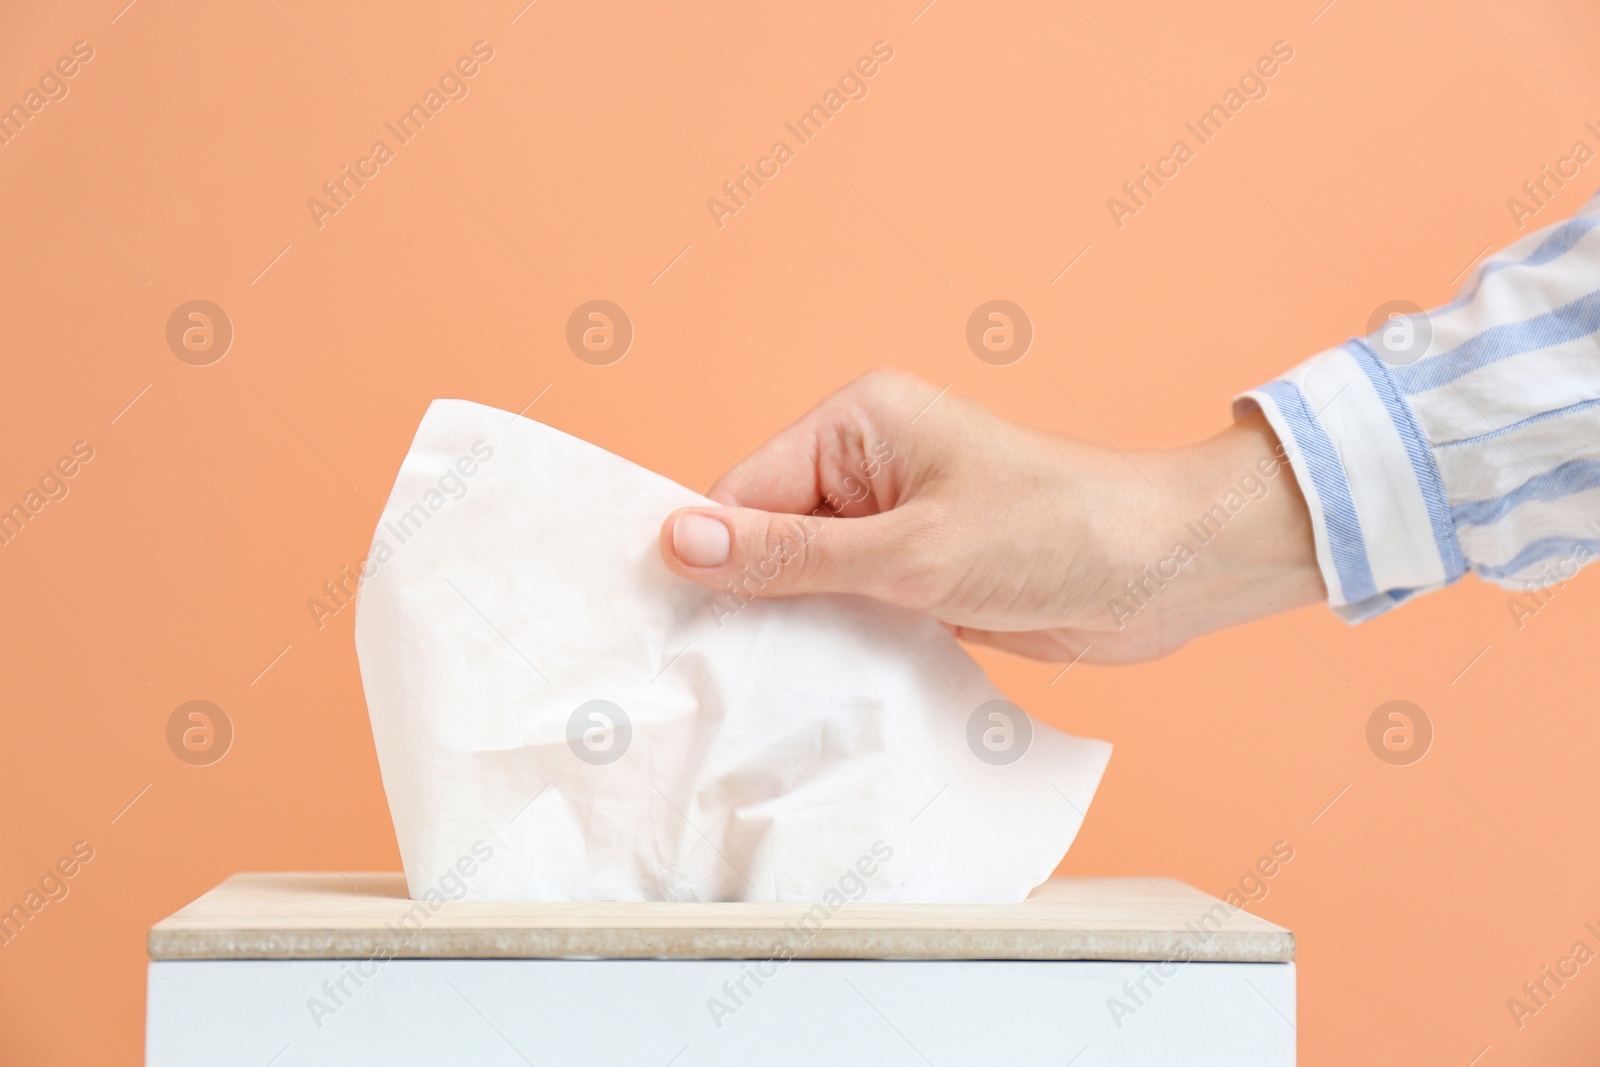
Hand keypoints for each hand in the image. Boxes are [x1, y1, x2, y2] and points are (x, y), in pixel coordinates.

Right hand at [658, 369, 1324, 663]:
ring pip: (808, 577)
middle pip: (769, 533)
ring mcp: (898, 519)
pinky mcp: (923, 569)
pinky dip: (837, 640)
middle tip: (717, 673)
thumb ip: (792, 555)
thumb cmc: (1056, 533)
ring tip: (766, 685)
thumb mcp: (910, 553)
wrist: (1170, 571)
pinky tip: (819, 682)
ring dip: (796, 625)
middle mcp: (871, 463)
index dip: (708, 558)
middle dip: (751, 597)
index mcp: (860, 422)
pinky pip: (852, 604)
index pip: (744, 489)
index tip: (674, 630)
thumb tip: (681, 543)